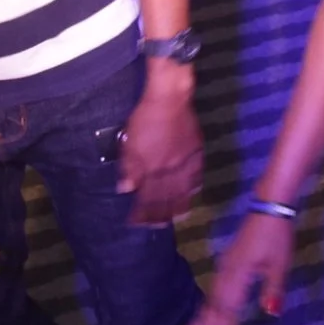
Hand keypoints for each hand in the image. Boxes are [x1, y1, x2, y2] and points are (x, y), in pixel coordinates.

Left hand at [117, 76, 202, 225]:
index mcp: (152, 169)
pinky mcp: (197, 150)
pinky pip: (197, 173)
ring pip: (184, 189)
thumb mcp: (129, 143)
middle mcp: (171, 170)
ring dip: (180, 205)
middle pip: (167, 198)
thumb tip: (126, 189)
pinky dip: (194, 186)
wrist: (169, 98)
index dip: (142, 213)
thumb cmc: (144, 119)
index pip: (147, 198)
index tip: (137, 224)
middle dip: (161, 214)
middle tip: (159, 226)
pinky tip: (193, 191)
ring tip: (178, 217)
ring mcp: (186, 161)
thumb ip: (129, 168)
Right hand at [184, 212, 295, 324]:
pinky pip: (214, 289)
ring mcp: (225, 267)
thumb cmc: (277, 236)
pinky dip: (208, 304)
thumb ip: (274, 288)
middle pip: (216, 305)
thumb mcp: (280, 263)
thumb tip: (271, 312)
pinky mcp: (226, 264)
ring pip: (212, 298)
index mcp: (240, 274)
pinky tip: (205, 312)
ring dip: (204, 318)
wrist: (268, 208)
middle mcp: (228, 273)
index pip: (231, 307)